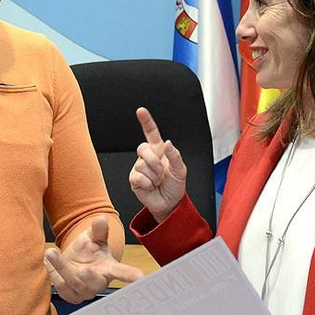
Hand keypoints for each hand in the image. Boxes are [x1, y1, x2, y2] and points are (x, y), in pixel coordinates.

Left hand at [46, 217, 145, 303]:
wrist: (74, 261)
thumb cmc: (89, 251)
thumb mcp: (93, 238)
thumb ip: (98, 230)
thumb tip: (101, 219)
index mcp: (109, 269)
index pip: (123, 273)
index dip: (131, 276)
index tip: (141, 278)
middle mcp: (99, 283)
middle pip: (95, 284)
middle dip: (88, 278)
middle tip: (82, 270)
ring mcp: (85, 292)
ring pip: (73, 285)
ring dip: (61, 268)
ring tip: (51, 253)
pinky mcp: (71, 296)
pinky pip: (61, 288)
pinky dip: (53, 273)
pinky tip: (49, 260)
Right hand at [128, 107, 187, 222]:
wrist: (169, 203)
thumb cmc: (175, 186)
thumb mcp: (181, 170)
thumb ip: (175, 155)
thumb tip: (168, 143)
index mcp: (159, 151)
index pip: (151, 133)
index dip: (146, 121)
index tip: (141, 111)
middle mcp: (148, 157)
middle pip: (142, 148)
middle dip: (153, 160)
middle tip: (161, 172)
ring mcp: (139, 167)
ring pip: (141, 164)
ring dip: (153, 176)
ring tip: (158, 182)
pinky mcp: (134, 179)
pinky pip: (138, 177)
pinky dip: (147, 183)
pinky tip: (151, 186)